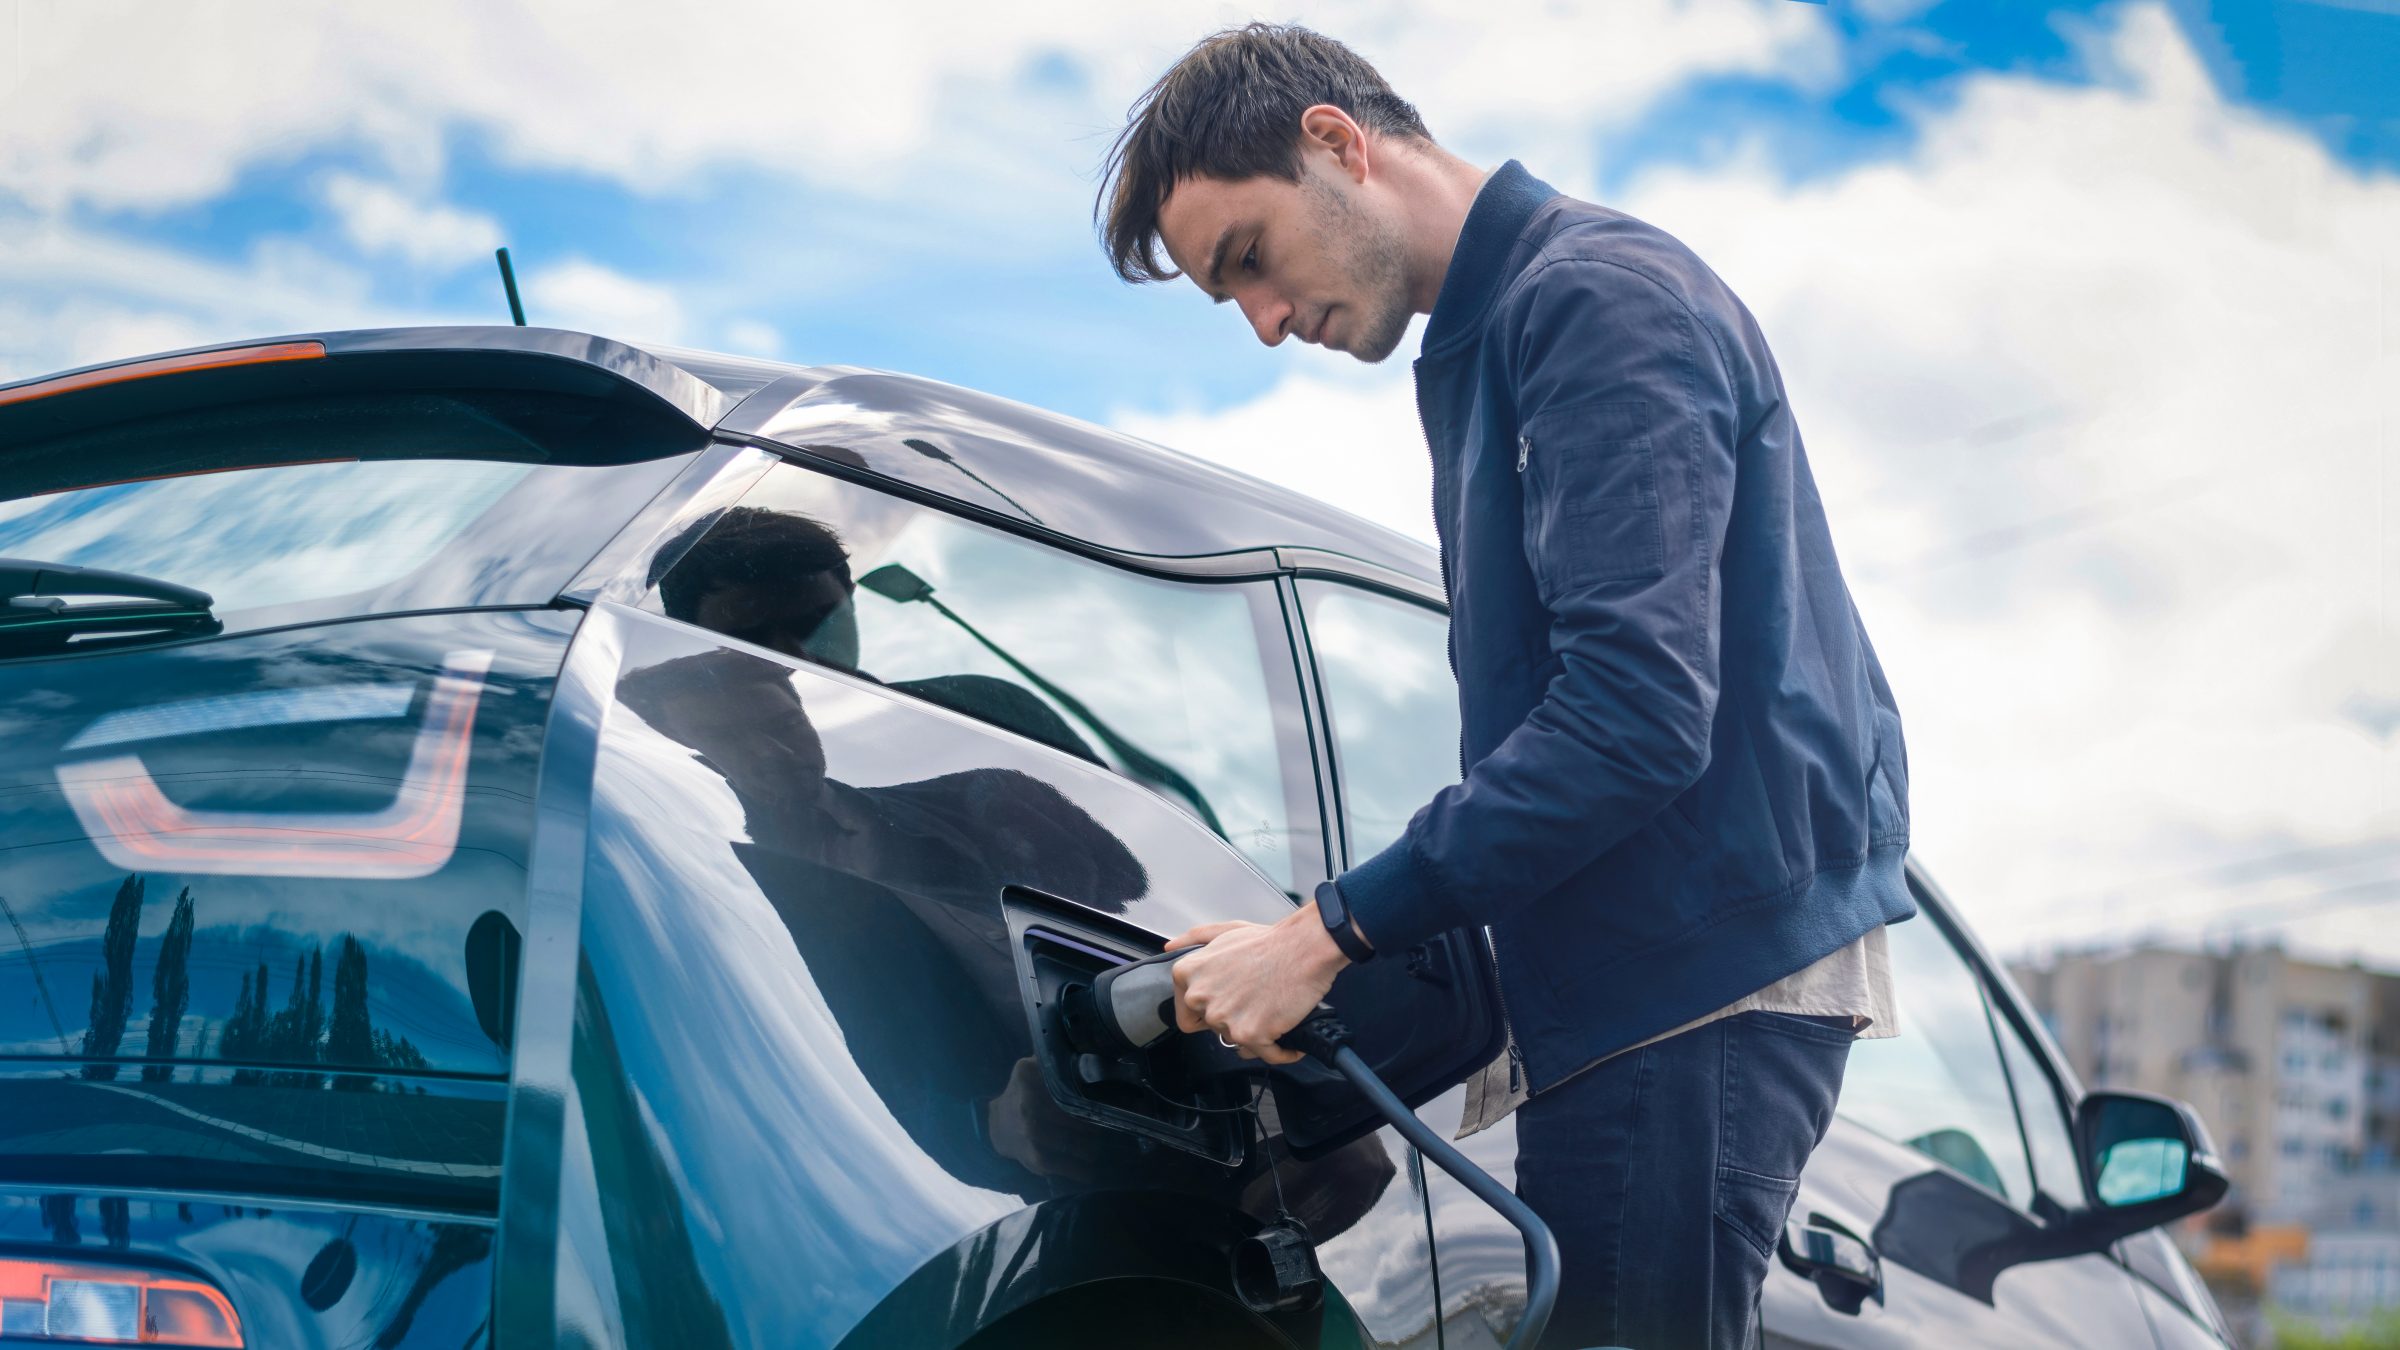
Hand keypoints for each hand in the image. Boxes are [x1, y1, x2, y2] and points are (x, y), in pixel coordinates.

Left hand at [1163, 903, 1350, 1066]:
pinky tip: (1292, 1042)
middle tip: (1255, 1003)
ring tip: (1273, 1013)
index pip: (1186, 1014)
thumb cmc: (1270, 941)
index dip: (1210, 1012)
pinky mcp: (1251, 1034)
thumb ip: (1194, 939)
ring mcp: (1224, 1018)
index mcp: (1188, 974)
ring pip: (1239, 1043)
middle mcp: (1200, 998)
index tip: (1227, 1006)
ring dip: (1258, 1035)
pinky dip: (1282, 1052)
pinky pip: (1267, 1055)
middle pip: (1214, 1030)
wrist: (1304, 947)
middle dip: (1235, 1021)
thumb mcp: (1226, 931)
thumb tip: (1170, 948)